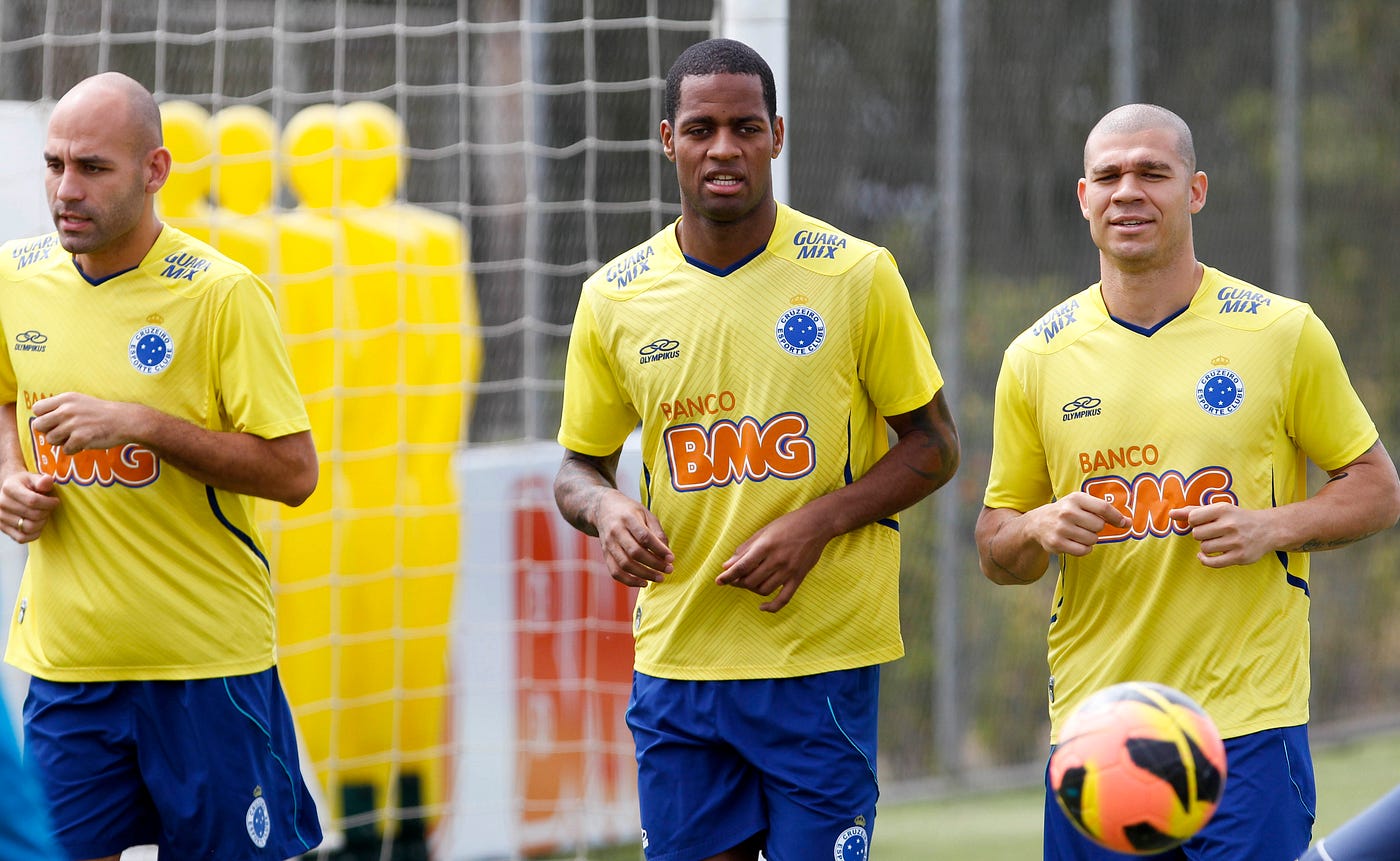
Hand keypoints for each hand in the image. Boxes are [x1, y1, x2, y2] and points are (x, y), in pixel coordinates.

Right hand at [1, 470, 57, 543]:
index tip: (55, 501)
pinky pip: (21, 538)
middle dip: (47, 512)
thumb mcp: (35, 478)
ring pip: (29, 528)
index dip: (49, 503)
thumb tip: (47, 481)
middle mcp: (1, 503)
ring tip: (43, 515)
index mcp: (10, 488)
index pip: (33, 500)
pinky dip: (34, 534)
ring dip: (42, 523)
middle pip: (33, 515)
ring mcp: (1, 517)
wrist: (11, 490)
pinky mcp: (3, 528)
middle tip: (49, 508)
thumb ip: (43, 481)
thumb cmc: (26, 485)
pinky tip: (38, 525)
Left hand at [31, 392, 136, 453]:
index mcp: (65, 399)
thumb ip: (61, 407)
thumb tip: (42, 420)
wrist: (125, 420)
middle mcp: (67, 410)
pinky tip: (84, 443)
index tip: (54, 421)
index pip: (37, 409)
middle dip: (48, 432)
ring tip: (75, 438)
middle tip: (62, 433)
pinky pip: (66, 450)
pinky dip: (74, 449)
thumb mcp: (80, 401)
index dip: (43, 417)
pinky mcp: (81, 438)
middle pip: (39, 425)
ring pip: (50, 440)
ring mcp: (74, 424)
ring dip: (61, 442)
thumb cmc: (102, 413)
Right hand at [593, 491, 673, 587]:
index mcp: (628, 518)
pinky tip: (643, 582)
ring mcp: (608, 544)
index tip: (671, 558)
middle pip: (635, 552)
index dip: (659, 549)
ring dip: (644, 574)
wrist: (603, 509)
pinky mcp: (605, 554)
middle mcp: (616, 531)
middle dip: (654, 564)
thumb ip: (657, 531)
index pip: (644, 537)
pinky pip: (615, 572)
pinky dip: (629, 581)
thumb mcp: (646, 513)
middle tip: (668, 570)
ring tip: (659, 578)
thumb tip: (667, 553)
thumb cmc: (629, 511)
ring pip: (625, 565)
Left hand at [716, 509, 830, 612]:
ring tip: (749, 583)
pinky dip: (772, 607)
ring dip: (752, 590)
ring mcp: (789, 570)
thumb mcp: (764, 531)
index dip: (728, 576)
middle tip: (735, 579)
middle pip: (751, 581)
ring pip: (764, 590)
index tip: (718, 581)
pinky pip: (784, 599)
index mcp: (766, 546)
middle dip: (739, 582)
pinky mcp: (799, 577)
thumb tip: (727, 566)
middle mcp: (777, 560)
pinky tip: (762, 607)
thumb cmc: (788, 524)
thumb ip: (745, 549)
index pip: (742, 566)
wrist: (817, 524)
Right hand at [1028, 491, 1129, 556]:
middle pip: (1099, 526)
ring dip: (1090, 539)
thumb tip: (1127, 522)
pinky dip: (1084, 548)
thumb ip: (1103, 510)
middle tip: (1086, 525)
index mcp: (1075, 498)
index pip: (1104, 508)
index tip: (1124, 523)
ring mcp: (1061, 528)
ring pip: (1092, 539)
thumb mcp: (1079, 503)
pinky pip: (1083, 550)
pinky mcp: (1057, 543)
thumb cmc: (1065, 512)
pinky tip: (1075, 542)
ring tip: (1078, 533)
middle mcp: (1067, 512)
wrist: (1038, 522)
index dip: (1117, 517)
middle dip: (1097, 528)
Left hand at [1169, 501, 1271, 567]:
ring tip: (1216, 542)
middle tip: (1212, 533)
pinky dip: (1205, 560)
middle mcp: (1230, 525)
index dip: (1194, 522)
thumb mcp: (1218, 510)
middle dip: (1200, 535)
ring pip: (1204, 548)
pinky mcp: (1239, 557)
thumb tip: (1171, 514)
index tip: (1203, 522)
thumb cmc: (1237, 518)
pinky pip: (1212, 562)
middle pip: (1197, 534)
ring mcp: (1236, 542)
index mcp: (1224, 510)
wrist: (1268, 529)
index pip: (1193, 518)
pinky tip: (1205, 556)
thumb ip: (1193, 511)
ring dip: (1206, 546)